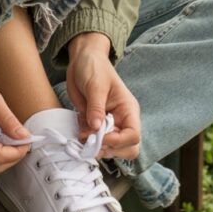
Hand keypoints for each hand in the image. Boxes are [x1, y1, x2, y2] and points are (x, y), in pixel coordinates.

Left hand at [66, 33, 140, 160]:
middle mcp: (121, 120)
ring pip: (111, 149)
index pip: (133, 135)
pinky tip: (79, 128)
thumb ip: (96, 107)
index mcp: (128, 109)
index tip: (99, 137)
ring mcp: (109, 125)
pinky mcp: (95, 125)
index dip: (118, 141)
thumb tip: (96, 129)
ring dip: (96, 148)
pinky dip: (86, 142)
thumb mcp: (95, 85)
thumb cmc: (94, 67)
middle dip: (109, 150)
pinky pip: (94, 142)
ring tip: (81, 135)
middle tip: (91, 143)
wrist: (81, 61)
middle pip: (127, 149)